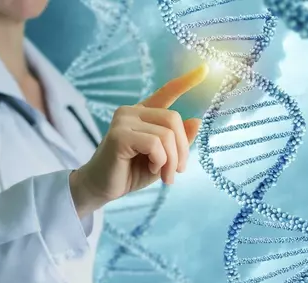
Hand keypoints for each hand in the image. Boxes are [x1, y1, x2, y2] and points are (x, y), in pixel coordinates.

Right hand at [70, 64, 208, 216]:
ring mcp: (123, 121)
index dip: (186, 81)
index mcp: (143, 114)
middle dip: (182, 149)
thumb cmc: (130, 173)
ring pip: (166, 135)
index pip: (166, 92)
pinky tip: (152, 168)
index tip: (205, 69)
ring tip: (165, 176)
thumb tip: (196, 121)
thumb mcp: (162, 158)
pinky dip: (159, 160)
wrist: (102, 188)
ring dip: (171, 160)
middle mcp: (132, 112)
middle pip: (173, 119)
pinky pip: (154, 144)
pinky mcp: (118, 135)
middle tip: (178, 171)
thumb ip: (177, 140)